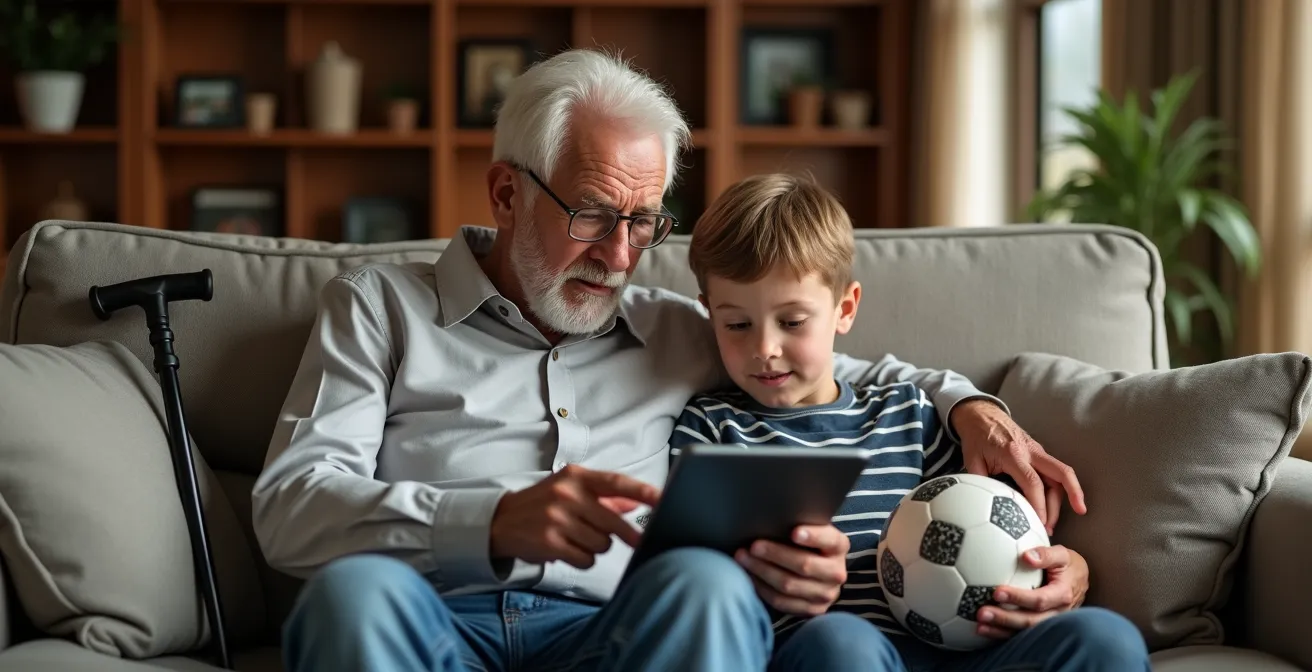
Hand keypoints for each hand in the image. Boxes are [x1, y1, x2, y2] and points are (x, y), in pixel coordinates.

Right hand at [489, 465, 659, 568]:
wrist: (501, 521)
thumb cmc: (543, 503)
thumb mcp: (571, 489)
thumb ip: (604, 496)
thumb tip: (634, 502)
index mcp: (577, 476)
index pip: (617, 483)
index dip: (643, 492)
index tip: (663, 499)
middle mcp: (567, 495)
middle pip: (614, 523)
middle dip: (626, 535)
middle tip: (637, 541)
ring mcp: (557, 519)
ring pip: (602, 544)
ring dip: (596, 547)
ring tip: (579, 539)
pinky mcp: (550, 543)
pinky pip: (586, 559)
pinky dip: (583, 559)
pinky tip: (569, 550)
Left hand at [733, 524, 849, 616]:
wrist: (818, 571)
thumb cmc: (806, 543)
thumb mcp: (810, 529)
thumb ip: (799, 524)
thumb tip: (770, 518)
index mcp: (839, 546)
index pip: (829, 540)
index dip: (813, 536)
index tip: (794, 532)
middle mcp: (836, 572)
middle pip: (804, 565)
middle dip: (775, 554)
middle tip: (753, 546)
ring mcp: (826, 594)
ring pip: (789, 585)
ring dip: (762, 571)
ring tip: (743, 558)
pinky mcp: (813, 610)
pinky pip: (782, 602)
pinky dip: (762, 588)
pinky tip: (749, 576)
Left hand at [950, 399, 1086, 533]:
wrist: (982, 415)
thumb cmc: (976, 438)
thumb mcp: (971, 460)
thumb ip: (979, 483)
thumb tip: (983, 507)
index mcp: (1012, 454)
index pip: (1032, 482)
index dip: (1039, 504)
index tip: (1039, 522)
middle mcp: (1030, 451)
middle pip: (1061, 474)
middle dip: (1071, 497)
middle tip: (1053, 527)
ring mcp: (1037, 450)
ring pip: (1060, 475)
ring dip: (1062, 499)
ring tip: (1050, 524)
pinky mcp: (1039, 452)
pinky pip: (1054, 472)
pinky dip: (1058, 490)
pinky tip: (1051, 508)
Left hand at [976, 545, 1088, 638]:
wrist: (1081, 582)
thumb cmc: (1068, 565)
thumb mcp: (1063, 554)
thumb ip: (1046, 554)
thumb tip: (1026, 556)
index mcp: (1062, 595)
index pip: (1039, 600)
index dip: (1019, 598)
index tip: (997, 592)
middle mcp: (1058, 613)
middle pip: (1031, 621)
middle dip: (1005, 619)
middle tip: (982, 613)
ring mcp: (1051, 624)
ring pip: (1026, 632)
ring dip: (1001, 631)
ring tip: (979, 626)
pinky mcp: (1043, 628)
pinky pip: (1023, 635)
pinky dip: (1003, 635)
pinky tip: (985, 631)